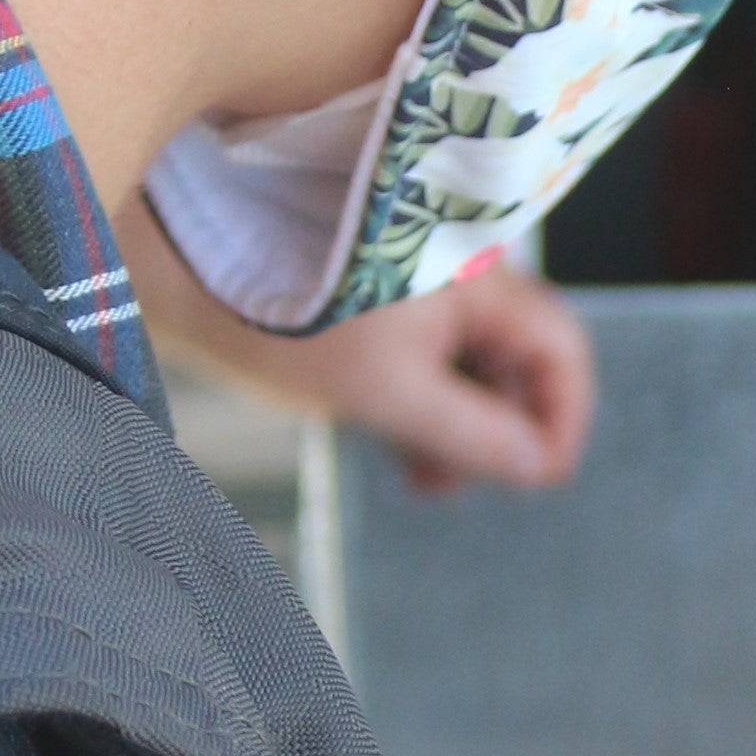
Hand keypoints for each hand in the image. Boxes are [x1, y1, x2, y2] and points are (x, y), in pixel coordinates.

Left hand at [198, 267, 596, 495]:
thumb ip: (474, 434)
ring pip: (477, 367)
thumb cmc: (290, 319)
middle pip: (522, 361)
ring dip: (464, 428)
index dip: (563, 419)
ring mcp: (427, 293)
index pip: (562, 350)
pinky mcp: (389, 308)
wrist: (192, 270)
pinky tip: (402, 448)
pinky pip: (436, 361)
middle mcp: (465, 278)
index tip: (541, 478)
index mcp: (480, 281)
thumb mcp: (390, 394)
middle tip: (464, 485)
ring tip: (425, 479)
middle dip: (505, 431)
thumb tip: (539, 468)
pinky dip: (430, 406)